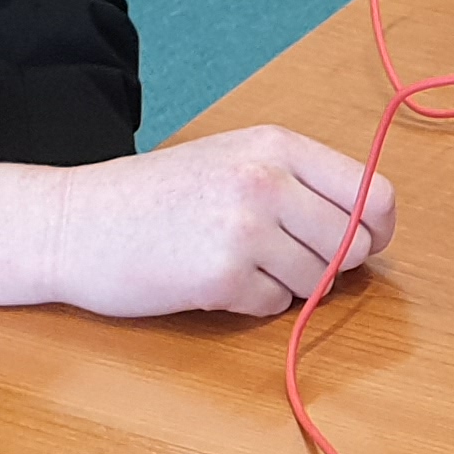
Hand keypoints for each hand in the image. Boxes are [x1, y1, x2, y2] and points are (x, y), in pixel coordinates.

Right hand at [0, 128, 399, 317]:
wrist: (76, 222)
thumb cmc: (156, 196)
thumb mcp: (232, 160)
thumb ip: (299, 183)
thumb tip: (370, 229)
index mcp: (276, 146)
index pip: (372, 194)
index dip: (377, 230)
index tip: (364, 246)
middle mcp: (267, 180)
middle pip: (353, 246)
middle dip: (328, 264)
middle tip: (278, 258)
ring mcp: (246, 228)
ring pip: (318, 281)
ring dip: (286, 284)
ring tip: (233, 261)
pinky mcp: (223, 275)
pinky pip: (275, 307)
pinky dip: (251, 303)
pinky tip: (209, 279)